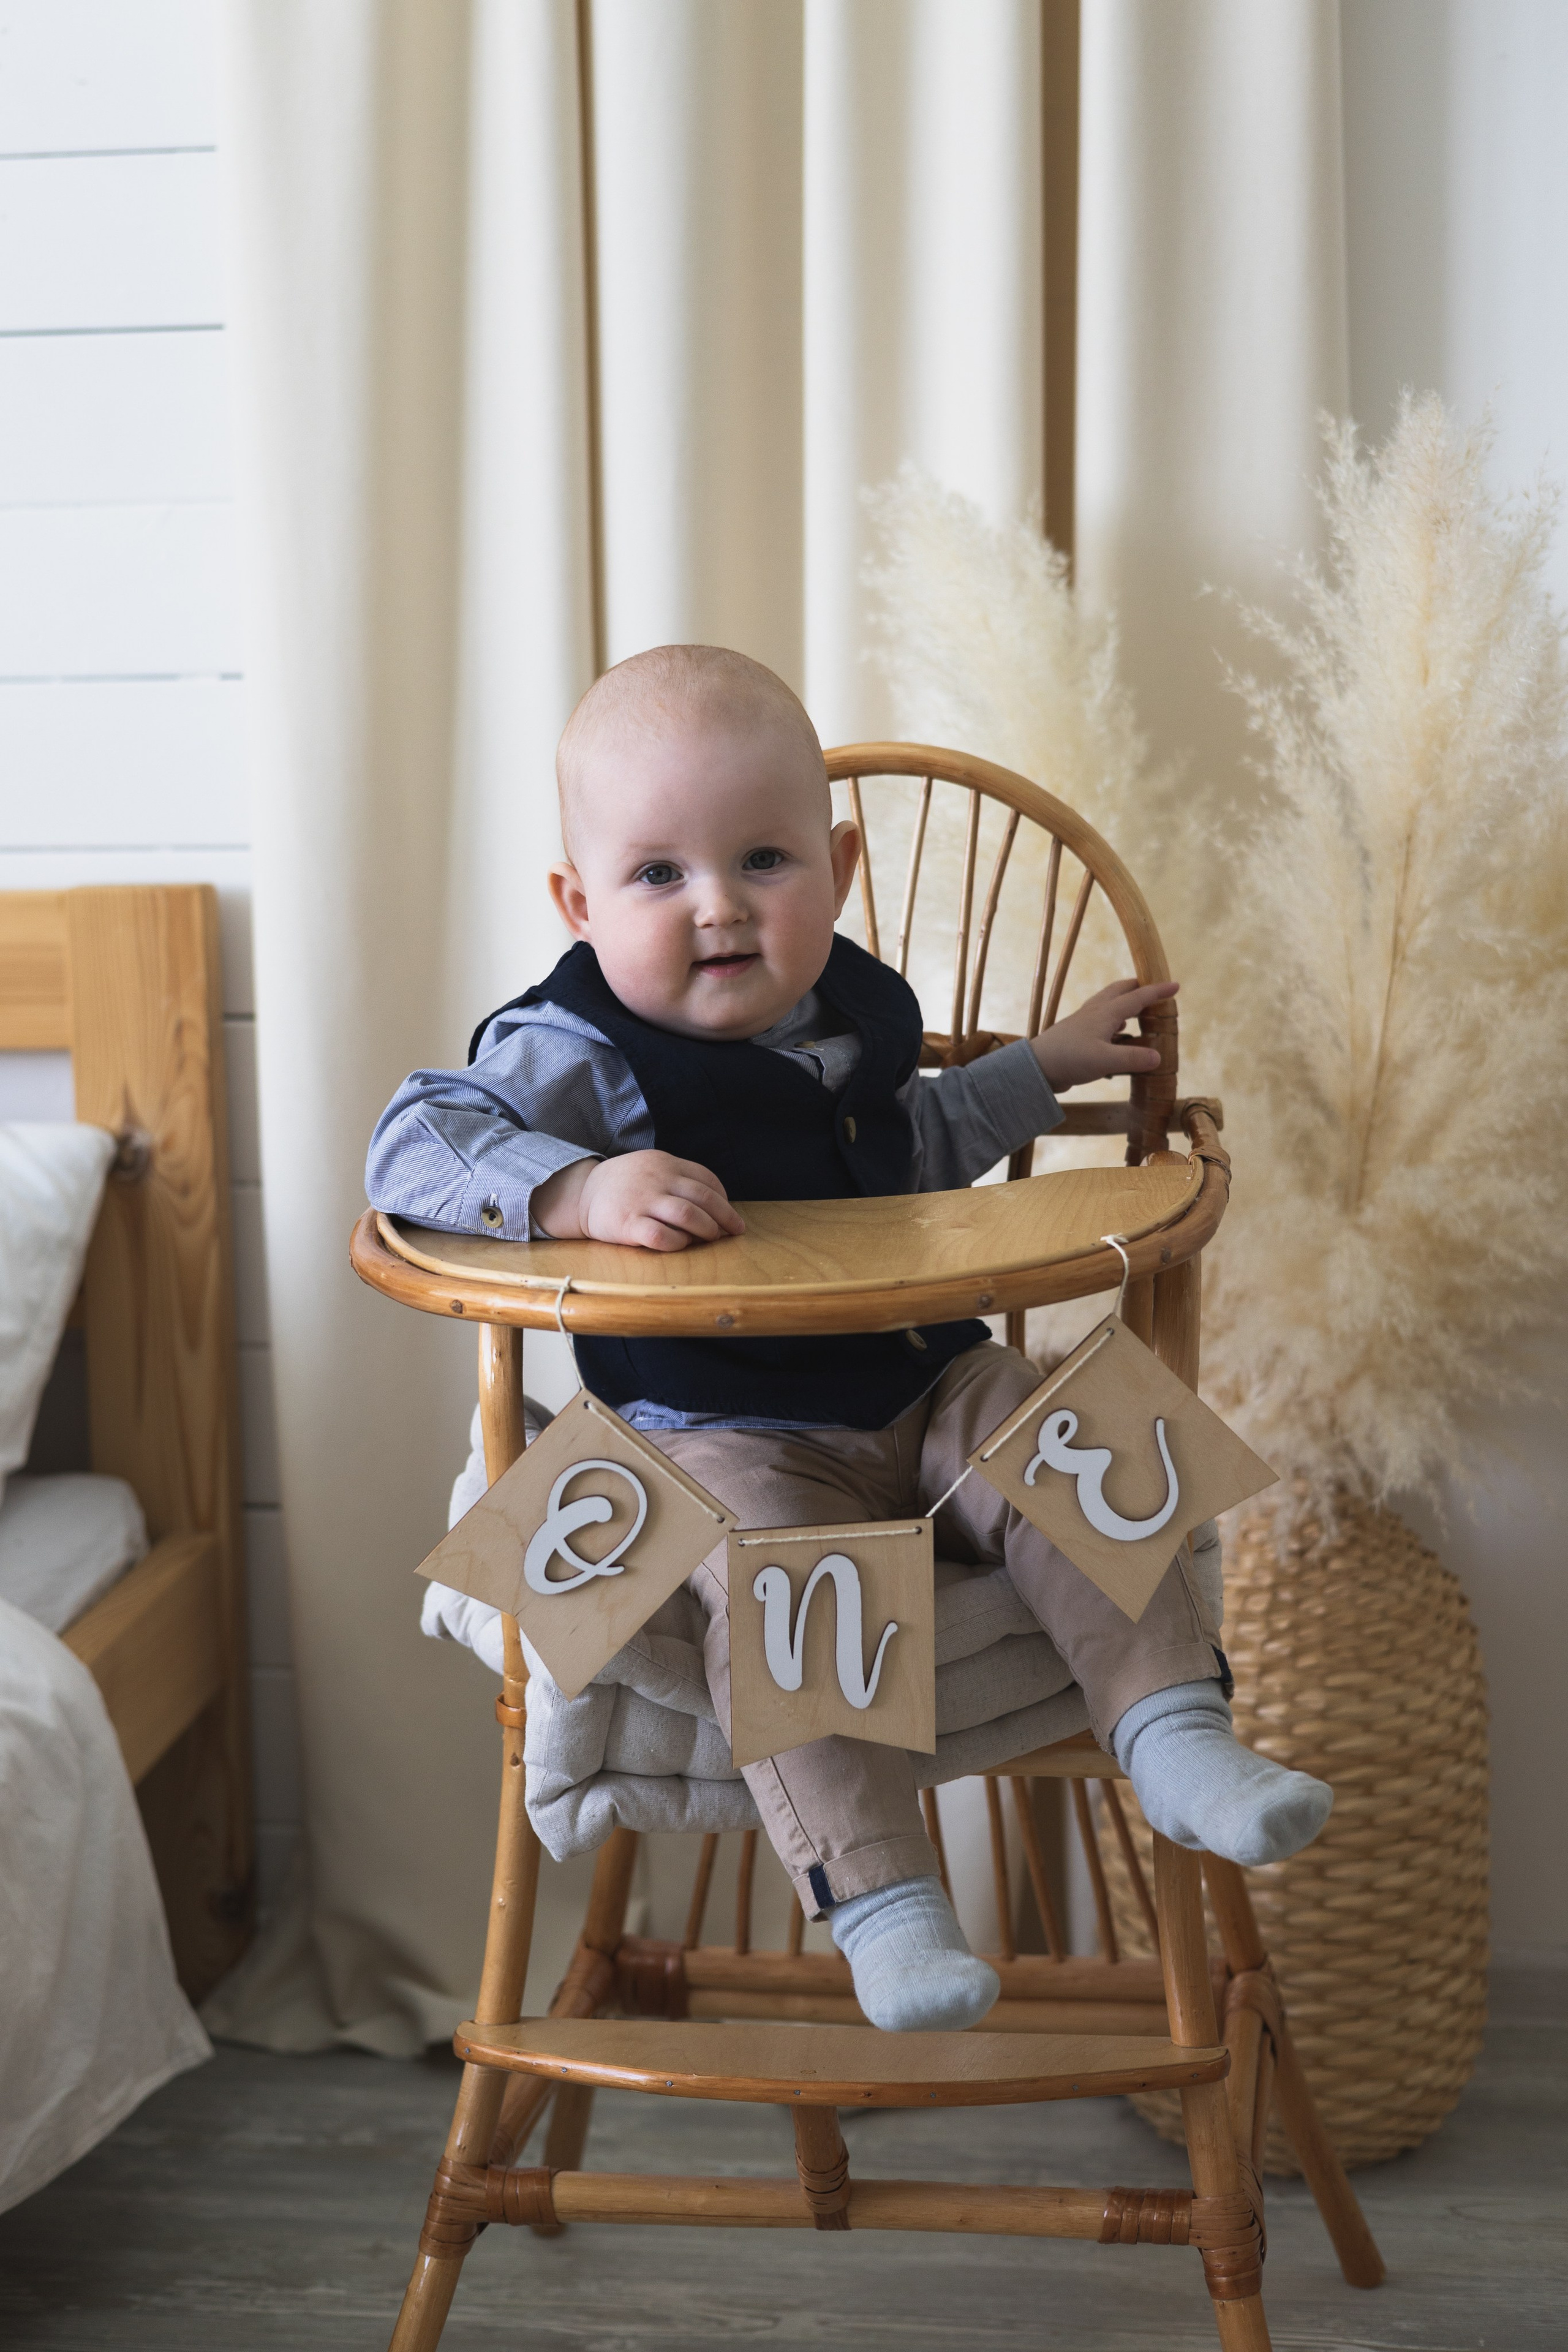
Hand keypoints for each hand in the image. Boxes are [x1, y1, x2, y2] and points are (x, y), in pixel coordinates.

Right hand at [532, 1151, 746, 1251]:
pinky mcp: (628, 1224)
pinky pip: (662, 1236)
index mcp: (666, 1163)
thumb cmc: (626, 1186)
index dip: (723, 1199)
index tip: (729, 1214)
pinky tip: (681, 1245)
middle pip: (704, 1198)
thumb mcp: (652, 1168)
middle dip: (725, 1218)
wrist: (583, 1194)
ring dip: (707, 1231)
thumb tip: (717, 1206)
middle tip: (733, 1231)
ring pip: (689, 1216)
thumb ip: (679, 1179)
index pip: (706, 1178)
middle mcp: (657, 1179)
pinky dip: (679, 1243)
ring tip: (711, 1239)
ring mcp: (642, 1201)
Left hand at [1031, 977, 1177, 1092]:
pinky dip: (1114, 1023)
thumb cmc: (1069, 1059)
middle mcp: (1095, 1013)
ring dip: (1125, 1004)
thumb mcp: (1105, 1061)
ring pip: (1109, 1005)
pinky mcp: (1078, 1036)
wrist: (1036, 1067)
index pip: (1137, 996)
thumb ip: (1133, 1059)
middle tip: (1153, 990)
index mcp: (1105, 1013)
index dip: (1157, 991)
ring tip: (1138, 1011)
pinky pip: (1101, 1023)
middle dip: (1137, 988)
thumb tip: (1158, 1057)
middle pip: (1119, 991)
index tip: (1175, 985)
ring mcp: (1084, 1023)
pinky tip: (1118, 1034)